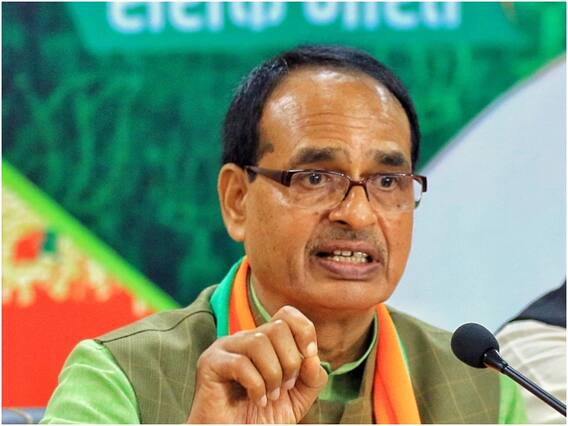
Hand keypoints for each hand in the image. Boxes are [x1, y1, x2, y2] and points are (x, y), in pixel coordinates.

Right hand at [187, 305, 327, 422]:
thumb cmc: (261, 418)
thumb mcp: (298, 398)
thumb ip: (312, 377)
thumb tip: (313, 357)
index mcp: (265, 341)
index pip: (286, 315)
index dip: (304, 331)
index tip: (310, 356)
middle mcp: (244, 339)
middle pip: (277, 327)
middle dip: (290, 361)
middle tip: (284, 388)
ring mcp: (225, 348)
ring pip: (259, 341)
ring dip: (273, 375)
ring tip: (270, 396)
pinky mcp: (209, 363)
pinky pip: (240, 363)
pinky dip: (256, 385)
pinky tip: (256, 400)